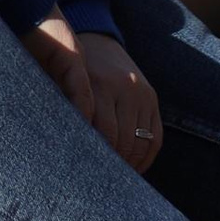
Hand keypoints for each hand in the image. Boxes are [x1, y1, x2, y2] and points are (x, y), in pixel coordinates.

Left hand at [20, 13, 160, 171]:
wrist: (96, 37)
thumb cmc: (70, 70)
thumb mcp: (64, 83)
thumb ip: (67, 113)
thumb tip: (63, 154)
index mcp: (98, 83)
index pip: (103, 133)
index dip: (97, 158)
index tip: (87, 175)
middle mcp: (124, 87)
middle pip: (124, 140)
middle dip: (113, 165)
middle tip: (100, 183)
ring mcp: (142, 92)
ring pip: (142, 142)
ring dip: (130, 165)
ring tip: (115, 180)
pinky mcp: (152, 97)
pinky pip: (156, 136)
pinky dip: (146, 157)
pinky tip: (134, 169)